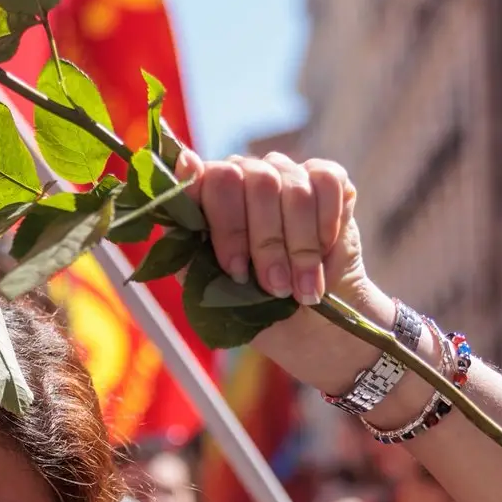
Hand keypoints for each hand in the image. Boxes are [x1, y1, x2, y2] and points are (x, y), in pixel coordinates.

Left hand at [174, 150, 398, 395]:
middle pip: (255, 179)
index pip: (207, 178)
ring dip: (299, 247)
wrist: (311, 328)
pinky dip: (325, 225)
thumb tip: (175, 197)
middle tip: (274, 286)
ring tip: (301, 287)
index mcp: (207, 197)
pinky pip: (327, 183)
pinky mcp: (325, 177)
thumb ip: (185, 243)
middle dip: (266, 242)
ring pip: (293, 188)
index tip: (235, 267)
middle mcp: (243, 176)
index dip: (224, 223)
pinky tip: (323, 252)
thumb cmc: (255, 307)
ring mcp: (284, 173)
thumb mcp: (212, 287)